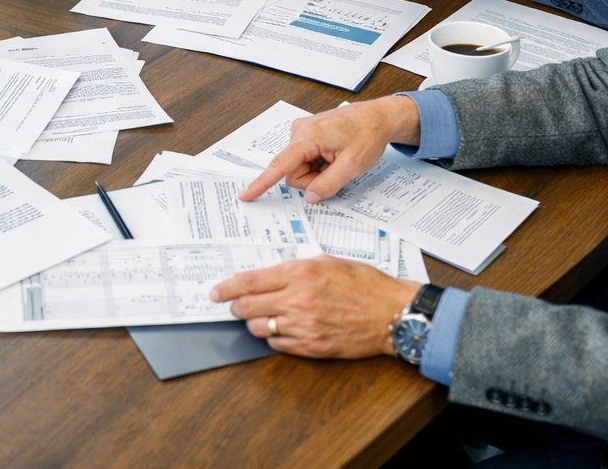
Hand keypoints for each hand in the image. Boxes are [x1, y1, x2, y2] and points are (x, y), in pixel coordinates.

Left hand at [209, 257, 420, 359]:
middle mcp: (297, 300)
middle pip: (247, 307)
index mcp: (300, 273)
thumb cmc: (365, 284)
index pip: (249, 282)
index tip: (215, 292)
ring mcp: (303, 326)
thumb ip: (297, 267)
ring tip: (261, 317)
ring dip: (255, 323)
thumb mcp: (328, 261)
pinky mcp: (312, 347)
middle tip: (232, 305)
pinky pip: (279, 345)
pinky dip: (275, 338)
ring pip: (259, 328)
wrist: (391, 313)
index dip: (226, 288)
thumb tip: (271, 274)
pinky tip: (283, 330)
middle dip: (235, 306)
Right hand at [240, 95, 419, 202]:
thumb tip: (310, 197)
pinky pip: (304, 159)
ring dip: (317, 171)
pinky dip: (318, 163)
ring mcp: (302, 131)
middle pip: (293, 171)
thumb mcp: (353, 165)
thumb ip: (329, 184)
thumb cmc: (368, 134)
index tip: (246, 194)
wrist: (379, 116)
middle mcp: (300, 131)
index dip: (262, 183)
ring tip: (337, 159)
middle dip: (313, 179)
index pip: (280, 165)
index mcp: (308, 136)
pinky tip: (333, 155)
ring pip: (299, 167)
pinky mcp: (307, 134)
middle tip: (336, 170)